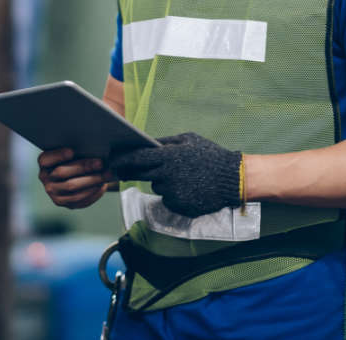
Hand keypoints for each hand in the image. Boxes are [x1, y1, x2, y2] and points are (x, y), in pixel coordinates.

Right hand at [38, 148, 111, 209]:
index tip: (71, 151)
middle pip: (63, 173)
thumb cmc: (75, 158)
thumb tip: (94, 149)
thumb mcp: (72, 151)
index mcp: (44, 162)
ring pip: (72, 188)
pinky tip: (102, 185)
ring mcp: (53, 192)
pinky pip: (78, 200)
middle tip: (100, 163)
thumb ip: (77, 149)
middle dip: (84, 167)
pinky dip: (92, 193)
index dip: (58, 155)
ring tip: (107, 175)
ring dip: (92, 181)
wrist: (74, 175)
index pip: (47, 159)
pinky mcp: (63, 202)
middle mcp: (45, 178)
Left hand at [109, 132, 241, 217]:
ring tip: (182, 176)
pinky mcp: (179, 206)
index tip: (113, 161)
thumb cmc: (210, 155)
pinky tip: (188, 187)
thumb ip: (165, 141)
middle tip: (124, 171)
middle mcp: (167, 175)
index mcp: (169, 156)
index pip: (138, 158)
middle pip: (141, 174)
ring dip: (162, 181)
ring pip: (157, 186)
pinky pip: (168, 198)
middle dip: (131, 172)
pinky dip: (173, 194)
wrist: (232, 179)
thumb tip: (146, 141)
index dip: (123, 160)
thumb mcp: (188, 140)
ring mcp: (173, 192)